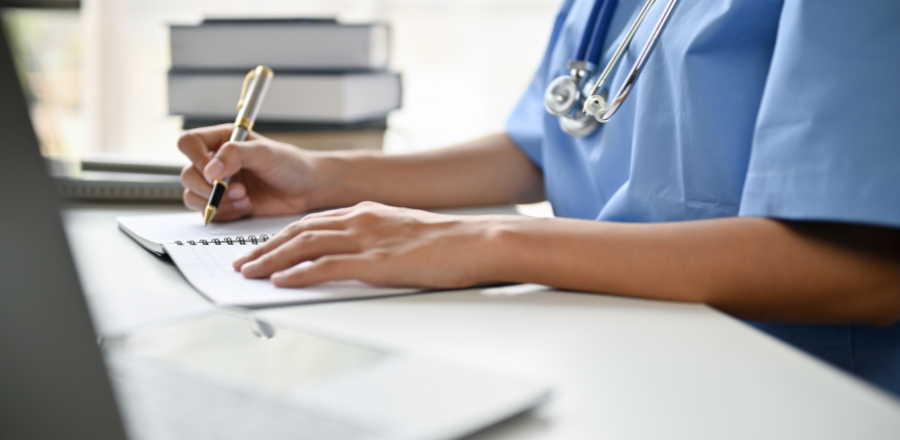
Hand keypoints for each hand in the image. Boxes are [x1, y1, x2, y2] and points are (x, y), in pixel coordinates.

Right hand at [178, 124, 319, 220]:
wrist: (305, 189)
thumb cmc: (289, 164)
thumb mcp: (265, 153)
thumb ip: (236, 155)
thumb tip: (210, 170)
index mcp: (221, 140)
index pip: (188, 143)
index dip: (196, 158)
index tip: (215, 172)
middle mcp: (215, 161)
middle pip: (187, 174)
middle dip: (210, 187)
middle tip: (238, 189)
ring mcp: (217, 184)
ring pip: (192, 196)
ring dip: (218, 202)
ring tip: (245, 198)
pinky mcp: (224, 204)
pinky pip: (207, 213)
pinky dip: (225, 213)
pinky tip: (247, 206)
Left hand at [233, 201, 510, 287]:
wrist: (475, 240)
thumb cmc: (448, 242)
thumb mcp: (405, 232)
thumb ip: (378, 238)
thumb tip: (361, 255)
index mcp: (367, 212)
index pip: (313, 222)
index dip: (283, 236)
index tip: (264, 247)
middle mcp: (360, 220)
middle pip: (299, 231)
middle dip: (266, 247)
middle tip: (243, 262)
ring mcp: (365, 239)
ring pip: (304, 245)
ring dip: (271, 260)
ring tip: (249, 272)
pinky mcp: (374, 261)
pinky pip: (326, 266)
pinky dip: (299, 273)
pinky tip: (281, 280)